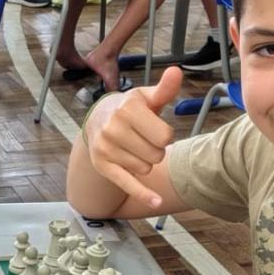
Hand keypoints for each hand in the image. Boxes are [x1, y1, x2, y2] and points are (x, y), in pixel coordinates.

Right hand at [84, 65, 182, 208]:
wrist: (97, 120)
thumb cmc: (129, 109)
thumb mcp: (145, 98)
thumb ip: (164, 89)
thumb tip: (176, 71)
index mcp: (127, 108)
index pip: (165, 136)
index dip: (164, 135)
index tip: (154, 129)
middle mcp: (113, 127)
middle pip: (156, 154)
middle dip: (155, 150)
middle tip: (143, 140)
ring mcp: (106, 148)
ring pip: (146, 169)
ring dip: (146, 162)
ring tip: (134, 148)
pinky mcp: (103, 165)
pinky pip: (128, 184)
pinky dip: (143, 195)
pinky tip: (157, 203)